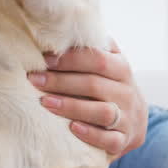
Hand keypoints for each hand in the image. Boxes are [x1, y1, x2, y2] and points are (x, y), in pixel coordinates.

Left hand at [29, 40, 147, 157]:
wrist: (134, 121)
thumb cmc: (108, 86)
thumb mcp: (107, 64)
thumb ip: (91, 48)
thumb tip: (60, 28)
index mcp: (121, 69)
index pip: (98, 60)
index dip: (71, 59)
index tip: (44, 59)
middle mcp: (127, 92)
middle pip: (94, 85)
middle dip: (61, 81)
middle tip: (34, 80)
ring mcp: (127, 117)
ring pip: (102, 112)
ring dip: (71, 106)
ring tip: (45, 102)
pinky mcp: (123, 140)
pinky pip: (109, 139)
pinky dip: (91, 134)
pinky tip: (71, 128)